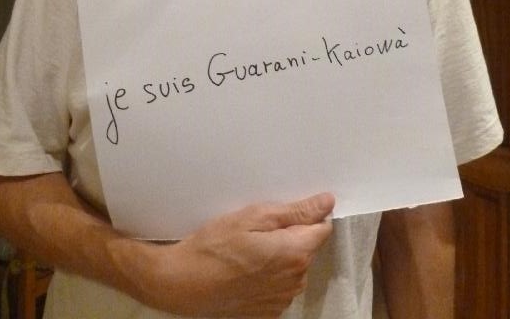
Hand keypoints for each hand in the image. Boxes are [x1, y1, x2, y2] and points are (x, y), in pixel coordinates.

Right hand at [138, 192, 334, 316]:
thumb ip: (296, 212)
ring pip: (294, 267)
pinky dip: (270, 275)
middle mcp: (295, 280)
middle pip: (307, 247)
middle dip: (291, 234)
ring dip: (280, 255)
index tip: (286, 211)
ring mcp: (282, 299)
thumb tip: (326, 202)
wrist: (183, 282)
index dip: (307, 215)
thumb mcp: (254, 217)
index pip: (322, 228)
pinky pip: (280, 285)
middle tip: (258, 228)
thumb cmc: (215, 246)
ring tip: (249, 248)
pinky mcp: (269, 312)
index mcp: (296, 253)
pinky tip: (246, 268)